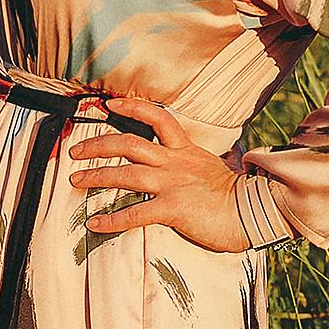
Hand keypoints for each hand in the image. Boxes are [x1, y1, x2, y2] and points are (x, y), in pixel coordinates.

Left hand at [67, 96, 249, 253]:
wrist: (253, 212)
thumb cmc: (235, 195)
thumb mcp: (212, 167)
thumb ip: (193, 161)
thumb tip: (187, 159)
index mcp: (185, 150)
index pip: (157, 117)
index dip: (133, 106)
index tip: (111, 104)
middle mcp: (174, 162)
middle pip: (128, 144)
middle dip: (98, 145)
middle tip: (76, 152)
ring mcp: (172, 184)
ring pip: (125, 174)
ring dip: (96, 176)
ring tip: (75, 180)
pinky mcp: (172, 209)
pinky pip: (134, 214)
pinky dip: (111, 220)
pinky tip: (94, 225)